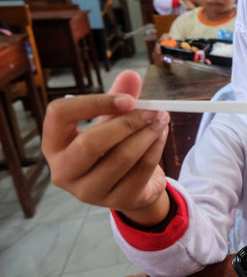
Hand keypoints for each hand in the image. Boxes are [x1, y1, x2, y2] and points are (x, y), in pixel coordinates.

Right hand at [42, 70, 170, 224]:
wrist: (130, 187)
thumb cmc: (112, 148)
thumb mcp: (110, 121)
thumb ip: (118, 97)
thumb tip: (131, 75)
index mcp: (54, 145)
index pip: (60, 114)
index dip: (94, 102)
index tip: (127, 99)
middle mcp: (63, 171)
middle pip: (91, 143)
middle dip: (127, 123)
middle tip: (154, 110)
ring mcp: (89, 191)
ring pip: (121, 158)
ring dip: (147, 135)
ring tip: (162, 119)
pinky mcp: (117, 201)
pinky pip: (140, 171)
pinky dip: (155, 149)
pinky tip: (162, 135)